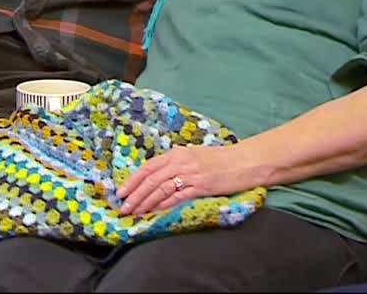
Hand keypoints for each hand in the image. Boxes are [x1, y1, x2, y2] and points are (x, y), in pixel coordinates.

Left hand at [117, 144, 259, 215]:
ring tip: (135, 213)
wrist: (245, 161)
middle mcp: (180, 162)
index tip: (121, 192)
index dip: (132, 180)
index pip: (148, 167)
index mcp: (176, 153)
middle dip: (134, 195)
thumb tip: (160, 171)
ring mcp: (190, 175)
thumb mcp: (194, 154)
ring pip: (161, 189)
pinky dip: (163, 206)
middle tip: (123, 207)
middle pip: (151, 180)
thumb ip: (176, 161)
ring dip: (145, 202)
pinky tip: (154, 212)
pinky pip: (177, 197)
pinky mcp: (201, 187)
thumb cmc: (220, 159)